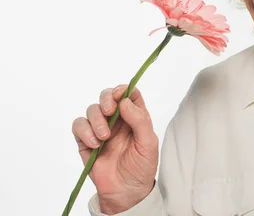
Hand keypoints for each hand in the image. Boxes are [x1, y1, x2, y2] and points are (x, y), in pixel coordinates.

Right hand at [71, 85, 158, 213]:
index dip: (124, 89)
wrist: (126, 191)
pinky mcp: (86, 140)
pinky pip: (79, 126)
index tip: (120, 94)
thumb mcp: (148, 143)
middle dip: (106, 99)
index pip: (129, 94)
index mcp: (135, 116)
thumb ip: (139, 120)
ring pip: (92, 110)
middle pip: (107, 96)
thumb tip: (125, 101)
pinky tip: (94, 144)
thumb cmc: (141, 166)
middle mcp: (117, 119)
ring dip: (97, 120)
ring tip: (104, 138)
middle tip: (110, 111)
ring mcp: (100, 128)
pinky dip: (84, 131)